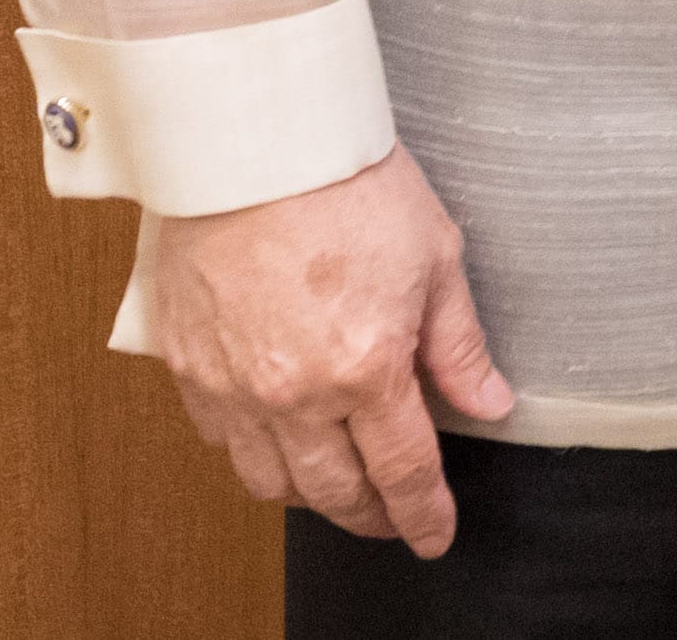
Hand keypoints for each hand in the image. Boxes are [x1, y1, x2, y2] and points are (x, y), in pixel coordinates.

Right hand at [148, 147, 515, 552]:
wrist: (252, 144)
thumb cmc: (345, 183)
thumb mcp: (435, 257)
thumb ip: (459, 345)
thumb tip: (489, 402)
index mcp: (363, 369)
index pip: (402, 472)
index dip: (424, 515)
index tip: (436, 534)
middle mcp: (292, 394)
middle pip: (334, 492)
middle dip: (371, 515)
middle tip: (393, 518)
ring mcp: (232, 386)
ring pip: (270, 481)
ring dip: (311, 495)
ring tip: (341, 486)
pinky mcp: (187, 366)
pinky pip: (220, 441)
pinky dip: (254, 455)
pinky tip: (278, 439)